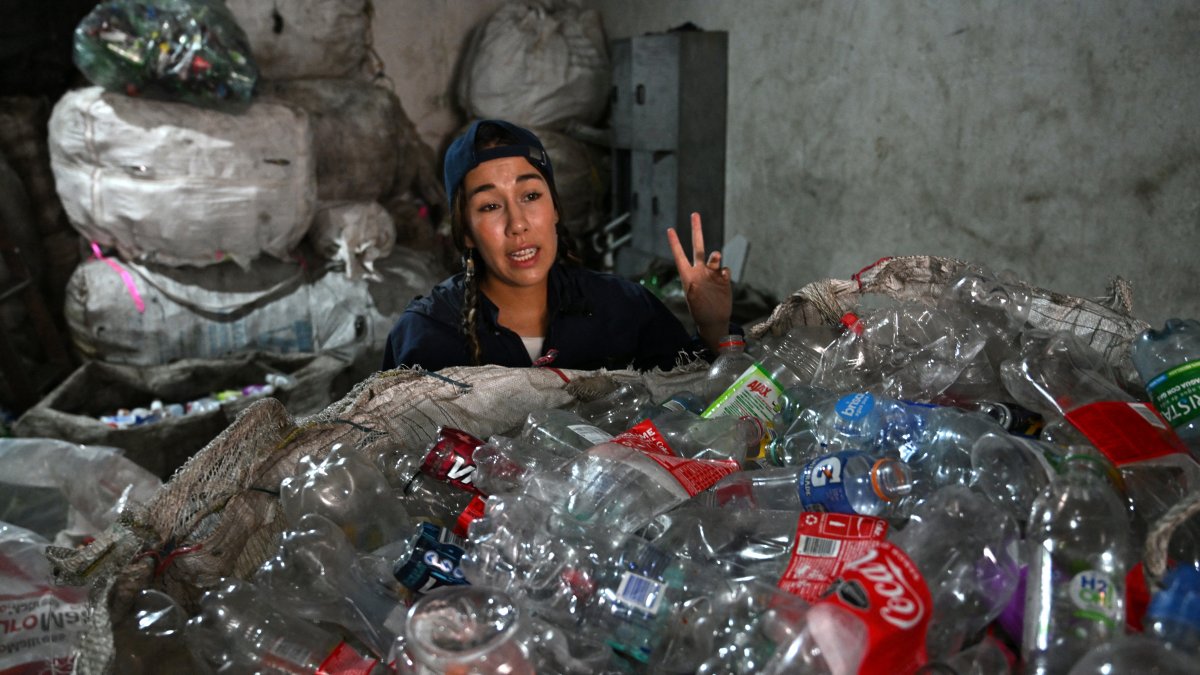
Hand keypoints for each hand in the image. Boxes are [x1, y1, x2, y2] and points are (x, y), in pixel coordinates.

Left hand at [667, 212, 732, 351]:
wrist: (714, 321)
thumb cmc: (700, 312)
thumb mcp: (693, 300)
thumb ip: (696, 286)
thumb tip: (700, 277)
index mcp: (688, 275)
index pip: (679, 256)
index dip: (675, 243)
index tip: (669, 229)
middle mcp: (699, 271)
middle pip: (698, 247)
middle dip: (696, 231)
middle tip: (694, 214)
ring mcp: (712, 274)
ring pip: (714, 257)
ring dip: (714, 256)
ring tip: (715, 258)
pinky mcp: (723, 280)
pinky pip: (725, 269)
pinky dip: (724, 270)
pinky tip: (723, 277)